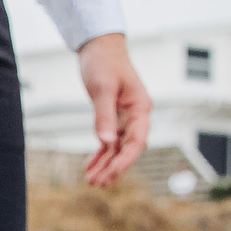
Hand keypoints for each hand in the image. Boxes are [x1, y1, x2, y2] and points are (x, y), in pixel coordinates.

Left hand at [78, 33, 150, 186]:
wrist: (98, 47)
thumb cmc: (104, 62)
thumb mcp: (103, 88)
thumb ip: (104, 115)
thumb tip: (106, 141)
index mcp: (141, 108)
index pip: (137, 141)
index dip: (126, 159)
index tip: (113, 173)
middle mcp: (135, 115)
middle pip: (127, 148)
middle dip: (113, 167)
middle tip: (98, 183)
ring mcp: (124, 117)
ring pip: (116, 147)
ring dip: (105, 164)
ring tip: (92, 181)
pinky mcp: (112, 116)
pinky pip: (108, 140)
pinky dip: (99, 154)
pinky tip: (90, 166)